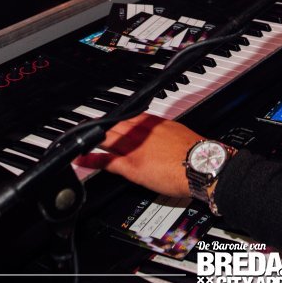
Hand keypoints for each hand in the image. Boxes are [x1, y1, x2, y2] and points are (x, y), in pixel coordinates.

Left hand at [75, 113, 199, 198]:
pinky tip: (82, 159)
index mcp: (156, 123)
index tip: (112, 120)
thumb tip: (168, 137)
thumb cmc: (198, 154)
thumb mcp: (183, 134)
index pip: (132, 116)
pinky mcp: (132, 166)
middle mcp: (143, 132)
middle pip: (116, 125)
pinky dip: (92, 160)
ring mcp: (136, 148)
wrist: (202, 166)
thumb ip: (169, 132)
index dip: (119, 118)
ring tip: (79, 139)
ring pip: (108, 140)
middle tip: (89, 127)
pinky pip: (107, 161)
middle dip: (102, 126)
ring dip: (92, 139)